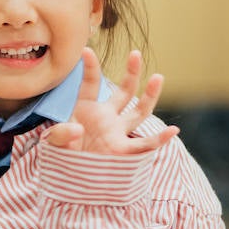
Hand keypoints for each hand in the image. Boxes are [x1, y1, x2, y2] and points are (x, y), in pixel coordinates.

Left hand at [45, 48, 179, 153]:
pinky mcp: (122, 152)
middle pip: (124, 92)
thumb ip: (60, 134)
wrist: (69, 178)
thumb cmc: (63, 156)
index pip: (91, 84)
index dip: (89, 67)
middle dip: (131, 73)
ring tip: (158, 76)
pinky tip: (173, 130)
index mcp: (87, 110)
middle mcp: (106, 118)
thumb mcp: (54, 143)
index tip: (86, 50)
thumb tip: (78, 129)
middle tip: (135, 53)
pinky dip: (160, 139)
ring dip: (149, 95)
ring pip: (139, 112)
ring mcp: (117, 133)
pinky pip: (145, 146)